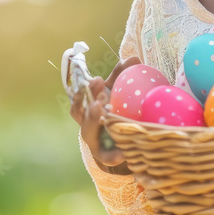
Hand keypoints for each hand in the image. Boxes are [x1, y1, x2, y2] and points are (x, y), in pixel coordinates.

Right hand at [69, 55, 142, 171]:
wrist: (125, 140)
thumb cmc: (117, 110)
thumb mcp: (117, 91)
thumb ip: (122, 75)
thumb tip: (133, 57)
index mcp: (88, 106)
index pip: (79, 97)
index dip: (85, 89)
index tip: (98, 79)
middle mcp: (86, 122)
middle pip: (81, 114)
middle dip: (89, 103)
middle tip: (102, 97)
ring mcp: (93, 139)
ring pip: (88, 133)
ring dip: (94, 123)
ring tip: (104, 115)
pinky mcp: (103, 155)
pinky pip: (105, 156)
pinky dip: (112, 155)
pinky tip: (122, 153)